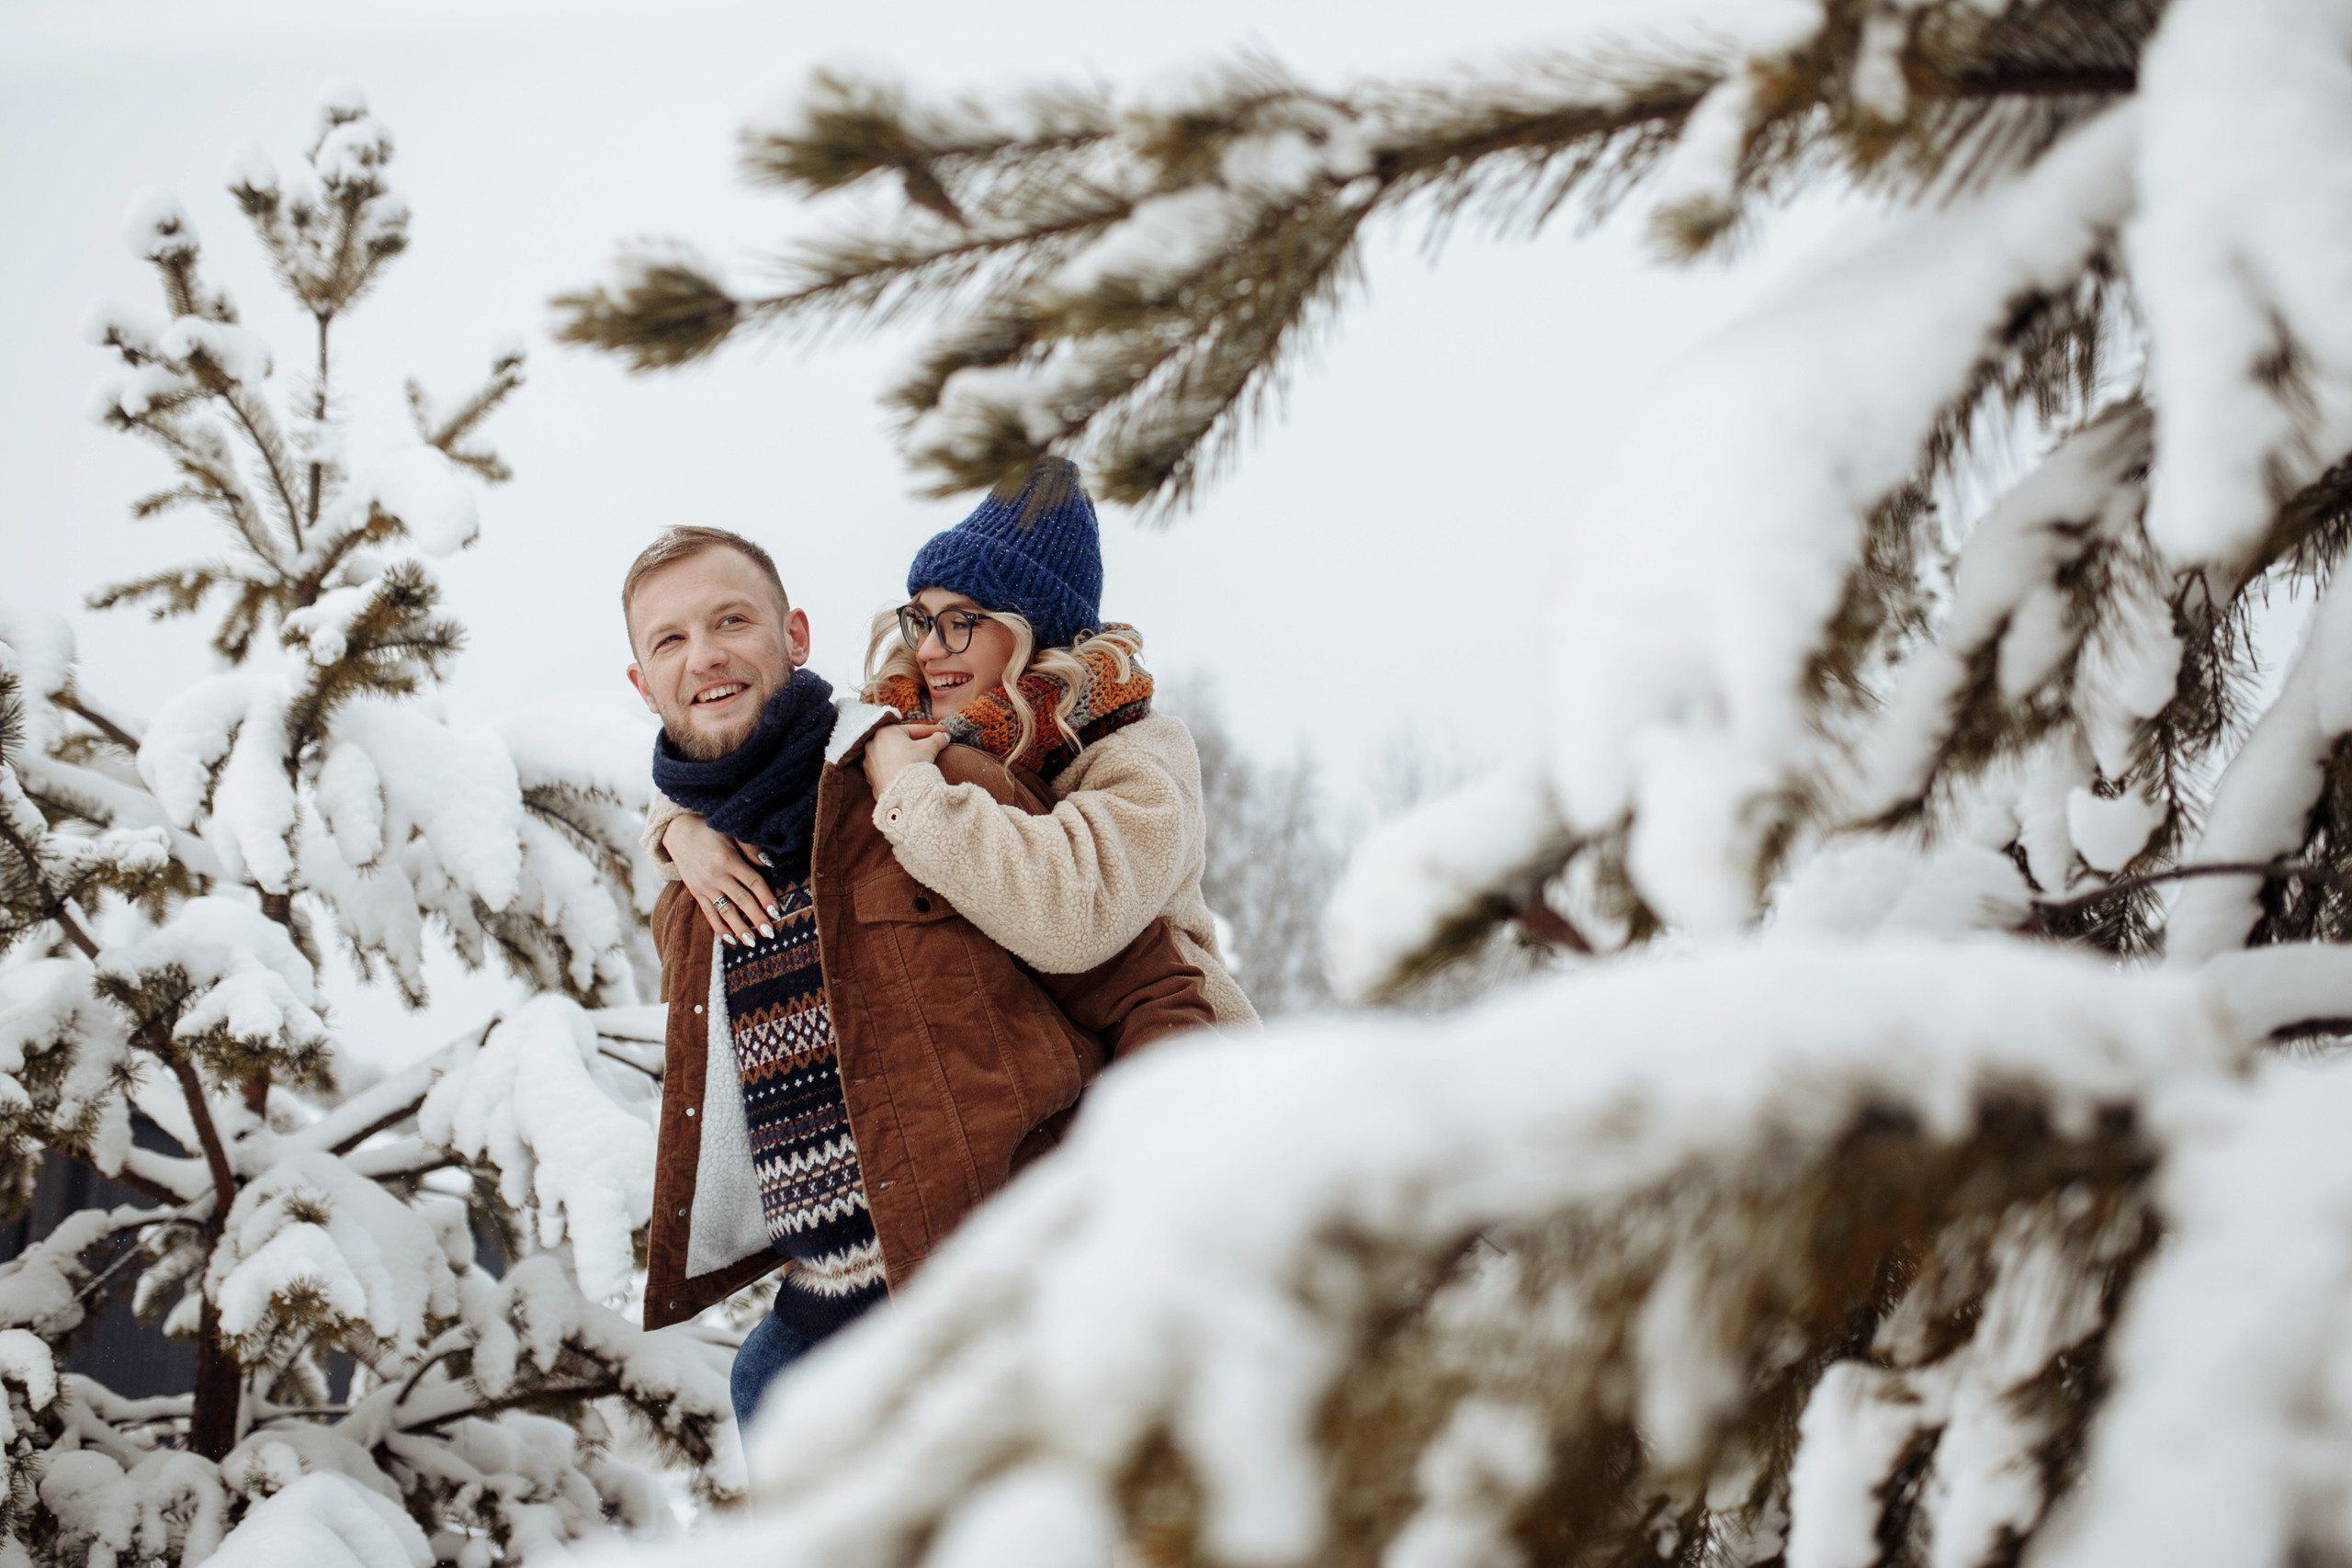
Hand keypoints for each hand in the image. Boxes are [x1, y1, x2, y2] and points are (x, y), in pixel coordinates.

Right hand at [663, 813, 778, 946]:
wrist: (678, 830)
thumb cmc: (711, 830)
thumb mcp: (731, 833)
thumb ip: (750, 848)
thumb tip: (767, 864)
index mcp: (728, 860)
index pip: (753, 882)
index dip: (766, 897)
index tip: (778, 911)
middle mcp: (716, 875)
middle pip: (742, 900)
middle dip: (757, 918)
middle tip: (770, 933)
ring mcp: (704, 886)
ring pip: (725, 911)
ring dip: (739, 928)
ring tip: (752, 942)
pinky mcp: (695, 892)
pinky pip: (708, 913)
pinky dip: (719, 928)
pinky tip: (730, 940)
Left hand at [863, 722, 950, 799]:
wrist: (902, 795)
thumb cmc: (913, 766)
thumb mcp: (930, 748)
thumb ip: (938, 738)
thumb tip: (943, 736)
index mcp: (885, 731)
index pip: (915, 730)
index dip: (933, 731)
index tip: (946, 732)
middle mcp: (872, 744)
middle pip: (902, 741)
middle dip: (918, 743)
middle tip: (935, 744)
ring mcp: (869, 761)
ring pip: (893, 755)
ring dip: (907, 755)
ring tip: (922, 759)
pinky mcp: (870, 777)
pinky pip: (887, 767)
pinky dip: (898, 767)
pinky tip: (908, 772)